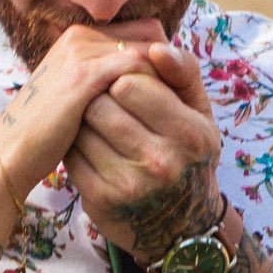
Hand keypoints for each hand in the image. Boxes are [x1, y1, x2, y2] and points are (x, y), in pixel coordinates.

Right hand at [0, 24, 157, 205]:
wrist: (13, 151)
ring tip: (175, 110)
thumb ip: (109, 82)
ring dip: (165, 79)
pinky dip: (154, 89)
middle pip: (150, 36)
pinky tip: (162, 116)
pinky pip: (136, 69)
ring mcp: (81, 52)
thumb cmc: (50, 131)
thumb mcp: (83, 98)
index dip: (164, 59)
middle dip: (169, 66)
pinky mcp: (83, 75)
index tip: (175, 92)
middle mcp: (81, 36)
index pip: (143, 32)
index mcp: (80, 38)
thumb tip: (149, 82)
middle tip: (182, 100)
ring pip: (147, 51)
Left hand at [65, 42, 225, 262]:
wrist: (181, 226)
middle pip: (101, 104)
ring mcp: (131, 184)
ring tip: (97, 124)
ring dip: (83, 121)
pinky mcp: (103, 200)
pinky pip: (72, 155)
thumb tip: (155, 47)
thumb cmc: (188, 155)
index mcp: (191, 134)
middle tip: (105, 103)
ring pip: (82, 128)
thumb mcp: (200, 114)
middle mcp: (163, 162)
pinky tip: (89, 147)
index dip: (121, 78)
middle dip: (99, 97)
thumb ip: (184, 74)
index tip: (125, 86)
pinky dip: (74, 145)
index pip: (130, 83)